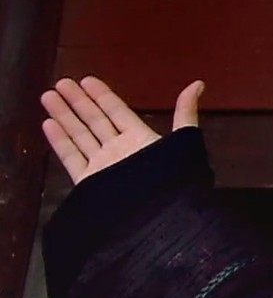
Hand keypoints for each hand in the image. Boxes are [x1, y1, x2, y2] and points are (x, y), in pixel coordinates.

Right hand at [41, 76, 202, 184]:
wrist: (157, 218)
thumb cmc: (172, 179)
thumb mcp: (183, 140)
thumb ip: (186, 112)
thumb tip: (199, 83)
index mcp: (140, 139)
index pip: (117, 111)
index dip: (102, 95)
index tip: (86, 80)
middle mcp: (119, 150)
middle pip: (94, 120)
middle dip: (77, 101)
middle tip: (61, 82)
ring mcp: (103, 167)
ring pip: (79, 135)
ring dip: (64, 115)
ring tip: (48, 96)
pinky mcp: (89, 183)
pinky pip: (71, 157)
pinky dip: (59, 140)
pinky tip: (48, 123)